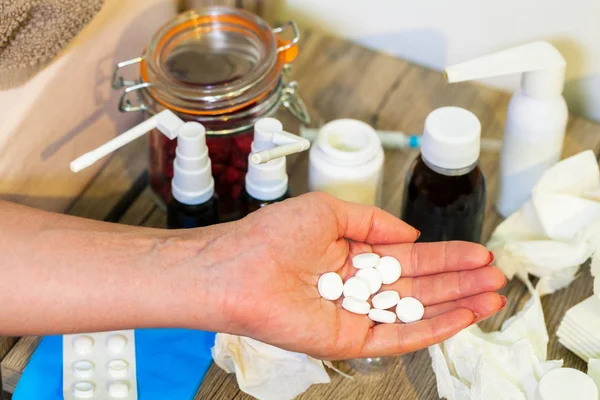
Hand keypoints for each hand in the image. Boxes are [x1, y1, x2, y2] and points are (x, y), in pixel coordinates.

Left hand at [212, 192, 505, 359]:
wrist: (239, 268)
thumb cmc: (273, 235)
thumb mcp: (330, 211)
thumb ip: (374, 223)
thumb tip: (411, 235)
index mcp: (354, 257)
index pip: (410, 259)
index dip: (445, 257)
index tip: (477, 253)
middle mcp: (359, 287)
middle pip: (421, 287)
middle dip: (460, 281)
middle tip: (495, 276)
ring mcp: (356, 315)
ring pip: (416, 313)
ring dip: (456, 305)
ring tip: (492, 296)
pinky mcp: (349, 341)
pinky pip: (398, 338)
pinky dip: (432, 329)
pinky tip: (461, 316)